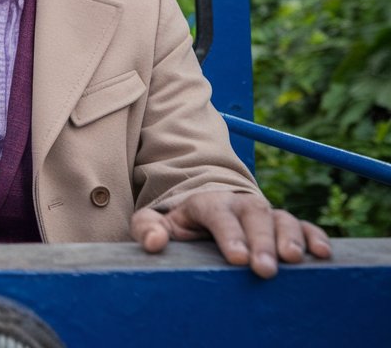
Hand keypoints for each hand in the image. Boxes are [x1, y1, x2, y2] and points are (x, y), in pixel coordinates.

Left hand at [130, 191, 331, 277]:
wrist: (202, 210)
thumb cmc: (178, 222)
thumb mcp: (155, 221)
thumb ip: (148, 228)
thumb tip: (154, 242)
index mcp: (206, 202)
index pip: (218, 213)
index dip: (229, 233)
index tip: (237, 258)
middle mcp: (239, 203)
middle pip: (254, 215)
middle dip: (262, 242)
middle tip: (265, 269)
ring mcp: (263, 212)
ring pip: (281, 218)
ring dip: (291, 238)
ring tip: (295, 260)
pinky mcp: (282, 224)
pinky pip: (304, 226)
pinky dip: (315, 237)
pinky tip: (323, 254)